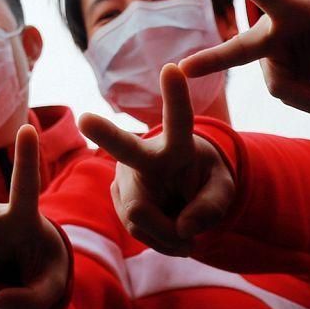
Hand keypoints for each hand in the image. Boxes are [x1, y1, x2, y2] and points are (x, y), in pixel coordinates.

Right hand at [79, 66, 233, 254]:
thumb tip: (183, 228)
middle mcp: (145, 156)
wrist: (183, 194)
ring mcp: (126, 178)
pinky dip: (162, 240)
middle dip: (105, 133)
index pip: (179, 119)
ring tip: (185, 228)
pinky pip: (138, 232)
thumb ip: (212, 207)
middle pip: (126, 148)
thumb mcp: (223, 190)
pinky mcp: (118, 199)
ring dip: (171, 234)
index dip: (176, 96)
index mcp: (177, 145)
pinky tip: (168, 228)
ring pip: (141, 217)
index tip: (172, 68)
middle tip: (85, 119)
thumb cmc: (205, 181)